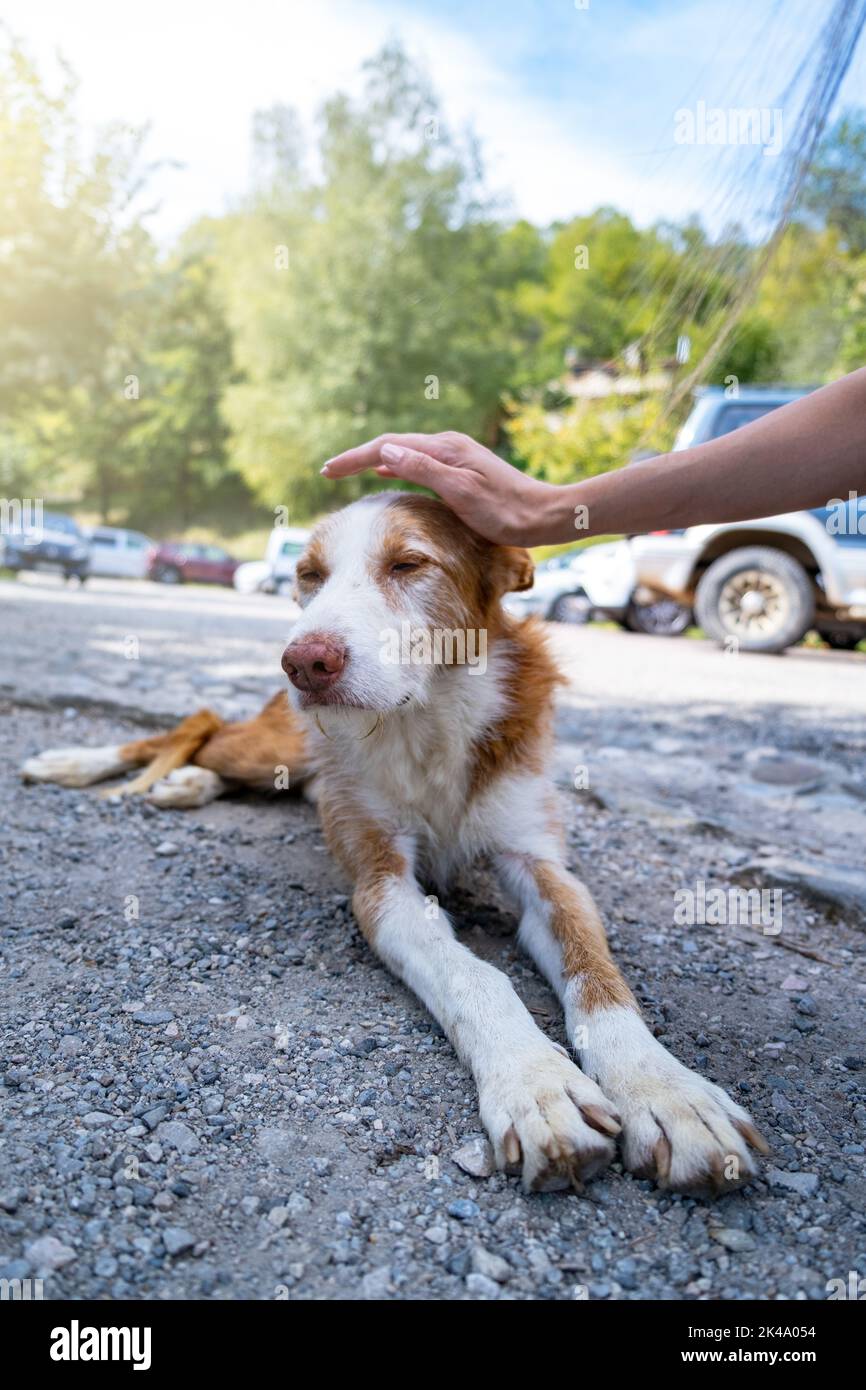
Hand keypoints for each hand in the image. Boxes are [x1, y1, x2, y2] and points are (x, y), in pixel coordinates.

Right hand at [320, 431, 555, 546]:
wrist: (544, 516)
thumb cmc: (505, 511)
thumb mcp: (460, 492)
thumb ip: (422, 469)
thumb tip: (385, 451)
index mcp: (444, 448)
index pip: (387, 446)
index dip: (355, 458)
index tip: (327, 471)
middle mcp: (448, 447)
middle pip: (393, 445)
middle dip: (358, 457)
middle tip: (328, 471)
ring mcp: (455, 458)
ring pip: (404, 453)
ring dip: (374, 461)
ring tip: (349, 471)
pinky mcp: (461, 472)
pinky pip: (418, 464)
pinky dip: (395, 466)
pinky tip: (388, 472)